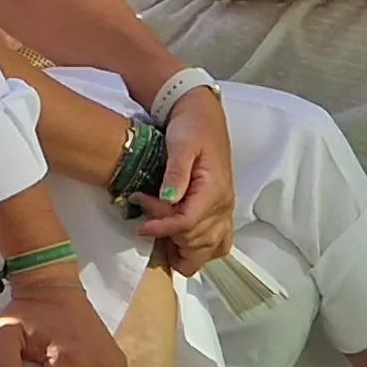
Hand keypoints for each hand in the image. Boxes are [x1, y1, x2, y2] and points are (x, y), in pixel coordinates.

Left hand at [137, 85, 237, 274]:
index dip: (163, 227)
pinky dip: (202, 250)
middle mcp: (224, 205)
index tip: (141, 225)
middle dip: (168, 235)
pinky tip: (182, 246)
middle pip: (197, 240)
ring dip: (184, 250)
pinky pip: (220, 243)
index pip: (188, 223)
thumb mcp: (180, 143)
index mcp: (214, 189)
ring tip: (161, 236)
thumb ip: (175, 172)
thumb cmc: (191, 126)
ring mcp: (225, 210)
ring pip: (209, 248)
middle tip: (145, 217)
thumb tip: (168, 199)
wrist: (203, 116)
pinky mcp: (221, 211)